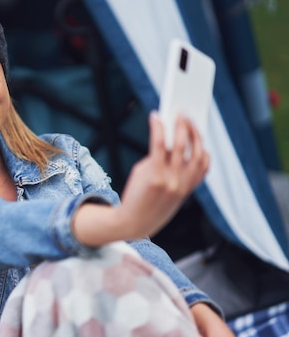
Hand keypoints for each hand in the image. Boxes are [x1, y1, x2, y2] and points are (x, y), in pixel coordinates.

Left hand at [72, 112, 209, 244]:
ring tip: (175, 114)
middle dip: (192, 130)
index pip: (204, 164)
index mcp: (188, 188)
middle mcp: (183, 184)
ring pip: (181, 146)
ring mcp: (170, 181)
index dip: (202, 146)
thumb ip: (169, 168)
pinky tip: (155, 118)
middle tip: (186, 115)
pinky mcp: (154, 177)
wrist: (131, 223)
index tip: (198, 132)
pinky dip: (158, 129)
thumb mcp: (164, 188)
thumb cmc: (145, 204)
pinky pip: (159, 146)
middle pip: (195, 151)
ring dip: (179, 126)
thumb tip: (167, 141)